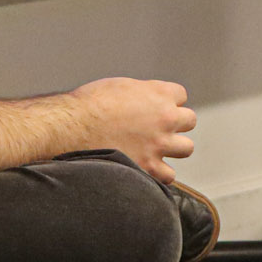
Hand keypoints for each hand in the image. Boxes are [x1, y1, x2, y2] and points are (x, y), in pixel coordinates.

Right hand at [67, 77, 196, 181]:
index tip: (154, 108)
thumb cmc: (89, 104)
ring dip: (173, 149)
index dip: (167, 102)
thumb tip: (145, 102)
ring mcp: (159, 144)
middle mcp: (166, 118)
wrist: (72, 127)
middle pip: (189, 120)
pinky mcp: (149, 167)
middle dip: (175, 124)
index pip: (180, 95)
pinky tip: (148, 169)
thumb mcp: (119, 86)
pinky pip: (169, 175)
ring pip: (186, 148)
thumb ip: (141, 94)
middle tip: (157, 129)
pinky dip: (160, 174)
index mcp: (159, 93)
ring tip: (156, 150)